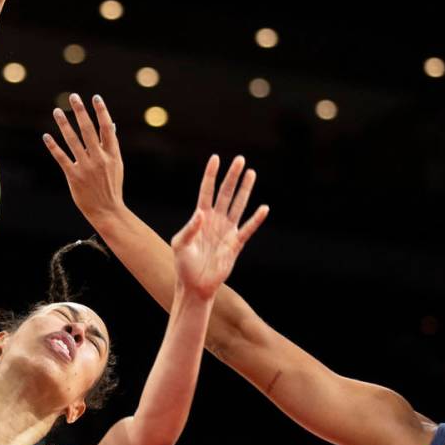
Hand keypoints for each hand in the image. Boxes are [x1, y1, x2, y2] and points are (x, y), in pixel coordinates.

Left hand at [44, 94, 124, 222]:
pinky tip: (46, 136)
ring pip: (73, 141)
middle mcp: (99, 158)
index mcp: (112, 154)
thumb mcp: (117, 165)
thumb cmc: (111, 186)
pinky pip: (62, 158)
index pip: (107, 128)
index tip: (95, 97)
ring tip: (57, 111)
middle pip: (88, 130)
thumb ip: (112, 145)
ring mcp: (86, 167)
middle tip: (73, 96)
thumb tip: (111, 125)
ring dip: (64, 124)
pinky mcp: (74, 176)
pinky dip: (53, 146)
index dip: (102, 111)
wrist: (107, 211)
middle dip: (80, 111)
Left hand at [171, 155, 268, 299]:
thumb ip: (190, 228)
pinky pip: (248, 229)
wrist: (195, 286)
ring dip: (245, 190)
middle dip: (232, 177)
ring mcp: (226, 231)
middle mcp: (215, 220)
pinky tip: (264, 208)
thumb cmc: (183, 265)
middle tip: (240, 159)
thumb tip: (201, 213)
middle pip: (226, 193)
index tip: (215, 158)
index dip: (211, 175)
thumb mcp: (180, 245)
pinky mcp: (235, 244)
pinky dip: (256, 219)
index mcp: (200, 218)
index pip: (206, 191)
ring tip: (251, 173)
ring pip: (238, 205)